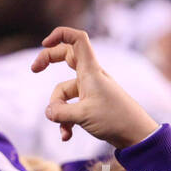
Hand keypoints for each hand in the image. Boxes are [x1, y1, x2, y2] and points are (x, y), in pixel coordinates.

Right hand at [32, 27, 158, 148]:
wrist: (136, 135)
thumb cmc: (114, 119)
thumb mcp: (82, 115)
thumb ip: (61, 112)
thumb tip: (48, 112)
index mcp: (90, 71)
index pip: (77, 39)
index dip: (60, 35)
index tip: (44, 43)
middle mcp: (90, 76)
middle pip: (65, 57)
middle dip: (48, 62)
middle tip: (34, 70)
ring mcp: (90, 90)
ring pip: (64, 92)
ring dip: (59, 110)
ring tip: (65, 129)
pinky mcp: (91, 105)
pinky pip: (71, 108)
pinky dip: (66, 121)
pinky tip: (67, 136)